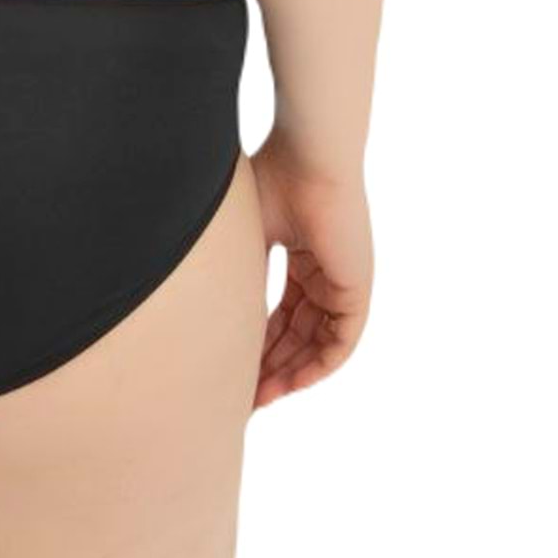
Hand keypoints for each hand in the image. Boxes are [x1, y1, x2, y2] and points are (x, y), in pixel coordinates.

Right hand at [249, 129, 372, 408]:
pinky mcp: (357, 289)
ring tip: (259, 398)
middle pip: (297, 333)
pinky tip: (290, 385)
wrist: (309, 159)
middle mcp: (324, 271)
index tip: (234, 367)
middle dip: (270, 366)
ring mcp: (342, 281)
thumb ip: (235, 269)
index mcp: (300, 253)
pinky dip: (316, 366)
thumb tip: (200, 300)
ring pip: (317, 343)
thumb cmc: (271, 179)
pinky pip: (341, 343)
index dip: (258, 341)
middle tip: (243, 395)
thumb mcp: (244, 233)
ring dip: (290, 373)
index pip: (281, 311)